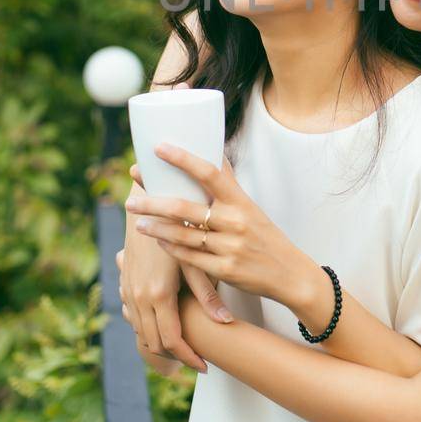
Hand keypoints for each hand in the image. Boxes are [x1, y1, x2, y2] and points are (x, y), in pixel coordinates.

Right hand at [118, 188, 231, 373]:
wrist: (147, 205)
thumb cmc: (179, 229)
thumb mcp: (196, 260)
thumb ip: (208, 293)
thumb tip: (226, 321)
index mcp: (159, 295)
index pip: (171, 342)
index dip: (188, 358)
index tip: (204, 366)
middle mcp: (139, 297)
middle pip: (153, 344)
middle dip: (173, 358)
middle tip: (196, 361)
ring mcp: (128, 291)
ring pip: (140, 333)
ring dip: (158, 344)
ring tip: (183, 348)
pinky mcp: (124, 282)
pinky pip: (132, 317)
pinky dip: (146, 328)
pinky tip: (163, 325)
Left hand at [126, 143, 332, 322]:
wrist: (289, 273)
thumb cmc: (264, 235)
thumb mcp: (251, 207)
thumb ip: (229, 184)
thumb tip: (214, 151)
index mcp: (241, 201)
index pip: (209, 172)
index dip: (182, 158)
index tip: (158, 148)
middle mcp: (235, 221)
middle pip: (185, 208)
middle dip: (153, 202)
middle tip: (131, 198)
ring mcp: (230, 247)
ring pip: (183, 235)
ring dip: (156, 229)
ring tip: (137, 222)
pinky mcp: (225, 270)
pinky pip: (190, 258)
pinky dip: (171, 249)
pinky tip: (158, 243)